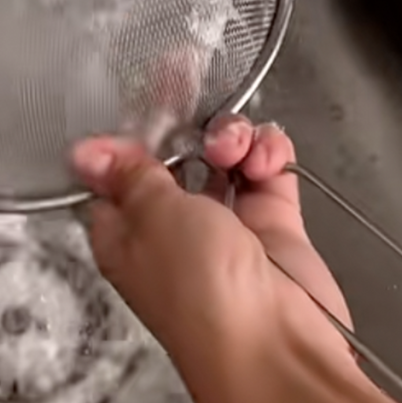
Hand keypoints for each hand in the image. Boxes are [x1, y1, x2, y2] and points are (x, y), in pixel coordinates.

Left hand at [70, 116, 388, 402]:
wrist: (275, 336)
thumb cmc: (203, 292)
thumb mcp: (152, 216)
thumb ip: (131, 175)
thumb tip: (91, 153)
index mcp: (131, 235)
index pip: (124, 174)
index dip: (137, 138)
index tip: (156, 99)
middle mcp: (179, 231)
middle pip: (181, 161)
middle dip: (194, 133)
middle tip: (205, 126)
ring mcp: (231, 227)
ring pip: (230, 160)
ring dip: (236, 140)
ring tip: (240, 149)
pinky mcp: (277, 226)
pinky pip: (272, 173)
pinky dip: (273, 155)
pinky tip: (269, 158)